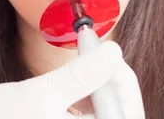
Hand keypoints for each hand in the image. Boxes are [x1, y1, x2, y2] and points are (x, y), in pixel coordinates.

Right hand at [0, 41, 144, 118]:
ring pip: (103, 118)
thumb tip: (113, 52)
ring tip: (86, 67)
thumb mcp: (38, 95)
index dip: (122, 82)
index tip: (107, 51)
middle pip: (119, 116)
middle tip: (99, 55)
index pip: (126, 115)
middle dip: (113, 85)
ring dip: (100, 94)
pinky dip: (86, 106)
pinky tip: (73, 91)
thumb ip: (79, 75)